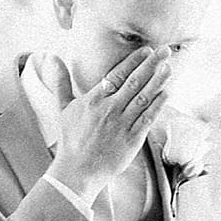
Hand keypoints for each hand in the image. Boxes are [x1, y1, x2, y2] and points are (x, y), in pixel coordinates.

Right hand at [44, 47, 171, 206]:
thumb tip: (52, 58)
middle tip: (164, 51)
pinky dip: (158, 105)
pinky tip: (166, 93)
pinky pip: (148, 118)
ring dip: (158, 81)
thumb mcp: (63, 107)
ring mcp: (123, 124)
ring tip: (169, 67)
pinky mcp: (132, 139)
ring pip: (144, 97)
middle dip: (151, 65)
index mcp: (94, 99)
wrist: (78, 170)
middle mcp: (110, 109)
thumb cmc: (71, 140)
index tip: (146, 50)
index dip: (134, 61)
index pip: (118, 74)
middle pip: (135, 82)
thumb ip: (61, 81)